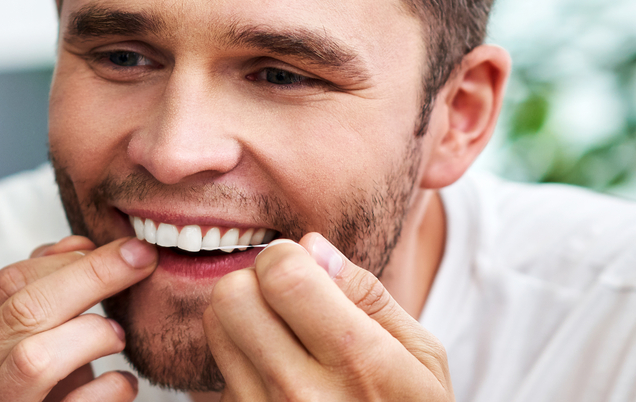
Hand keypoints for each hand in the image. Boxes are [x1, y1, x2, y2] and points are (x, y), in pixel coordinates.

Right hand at [0, 236, 152, 401]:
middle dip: (91, 278)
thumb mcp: (11, 341)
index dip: (67, 259)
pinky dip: (108, 388)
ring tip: (118, 334)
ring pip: (35, 358)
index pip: (4, 284)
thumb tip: (77, 244)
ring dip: (90, 334)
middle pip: (23, 312)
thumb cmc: (14, 395)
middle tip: (139, 262)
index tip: (118, 249)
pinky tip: (123, 382)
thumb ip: (32, 290)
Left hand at [203, 233, 451, 401]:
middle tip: (289, 302)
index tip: (308, 274)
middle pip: (231, 296)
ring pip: (214, 328)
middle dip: (257, 284)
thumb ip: (367, 295)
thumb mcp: (421, 356)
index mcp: (357, 364)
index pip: (281, 274)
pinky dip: (241, 362)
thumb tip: (310, 248)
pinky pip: (218, 370)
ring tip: (284, 338)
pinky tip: (278, 377)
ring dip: (242, 319)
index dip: (290, 259)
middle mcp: (301, 395)